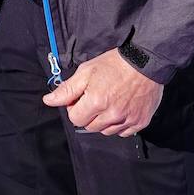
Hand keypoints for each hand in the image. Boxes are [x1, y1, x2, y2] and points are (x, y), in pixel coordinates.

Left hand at [42, 47, 163, 136]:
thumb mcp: (86, 71)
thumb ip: (67, 89)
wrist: (145, 62)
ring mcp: (127, 119)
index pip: (75, 119)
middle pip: (90, 127)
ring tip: (108, 103)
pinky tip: (120, 109)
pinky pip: (123, 132)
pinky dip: (119, 124)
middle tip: (95, 98)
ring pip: (106, 132)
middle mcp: (112, 114)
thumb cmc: (114, 64)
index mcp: (96, 102)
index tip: (81, 98)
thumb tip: (48, 101)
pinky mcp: (140, 121)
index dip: (75, 107)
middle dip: (88, 115)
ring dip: (103, 121)